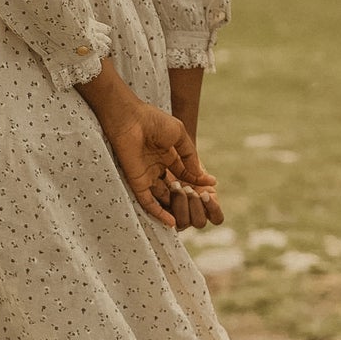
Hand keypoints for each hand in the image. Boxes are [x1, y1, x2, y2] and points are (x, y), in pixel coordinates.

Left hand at [78, 64, 222, 230]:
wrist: (129, 117)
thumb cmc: (153, 121)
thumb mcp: (179, 136)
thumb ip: (190, 157)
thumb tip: (205, 178)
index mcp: (166, 155)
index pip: (184, 174)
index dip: (196, 182)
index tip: (211, 190)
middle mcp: (156, 168)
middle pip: (173, 188)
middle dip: (186, 197)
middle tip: (200, 206)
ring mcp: (146, 176)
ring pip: (162, 198)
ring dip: (175, 206)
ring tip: (190, 216)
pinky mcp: (136, 182)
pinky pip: (148, 201)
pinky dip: (159, 212)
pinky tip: (171, 222)